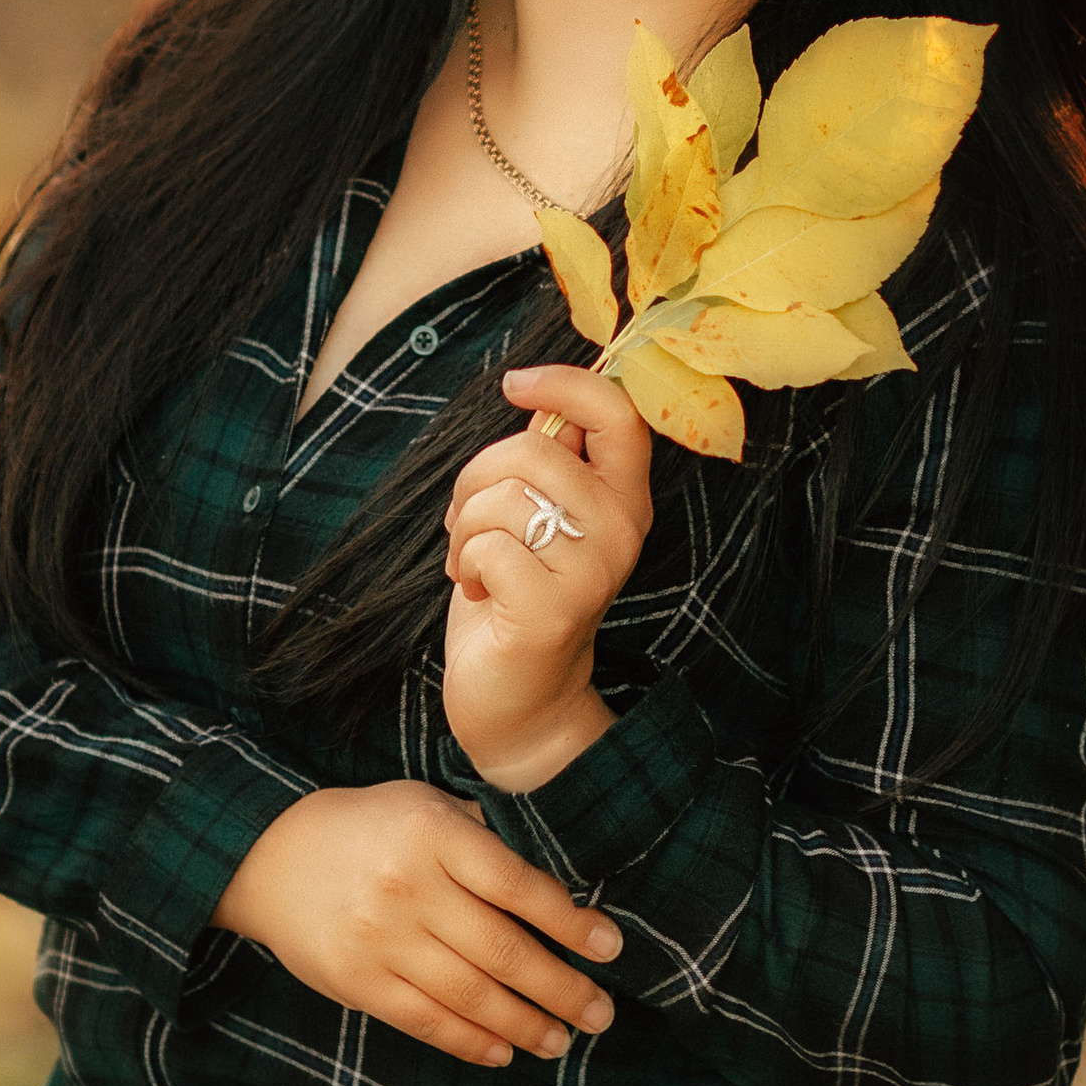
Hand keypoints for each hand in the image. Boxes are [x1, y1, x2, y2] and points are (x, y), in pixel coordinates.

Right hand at [211, 780, 620, 1069]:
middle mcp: (410, 888)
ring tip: (562, 1039)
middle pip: (503, 950)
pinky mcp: (357, 981)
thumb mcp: (425, 804)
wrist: (267, 856)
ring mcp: (380, 939)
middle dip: (563, 988)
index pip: (519, 886)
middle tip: (602, 1014)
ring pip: (470, 994)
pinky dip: (470, 1040)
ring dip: (526, 1024)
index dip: (571, 922)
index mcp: (435, 835)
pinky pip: (425, 1020)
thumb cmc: (368, 828)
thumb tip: (559, 877)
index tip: (610, 947)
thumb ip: (484, 835)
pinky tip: (505, 1051)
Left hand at [440, 364, 652, 791]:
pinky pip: (487, 547)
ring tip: (473, 563)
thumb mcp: (536, 515)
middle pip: (534, 451)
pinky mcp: (553, 610)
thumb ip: (546, 459)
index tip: (515, 384)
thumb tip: (538, 394)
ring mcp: (592, 572)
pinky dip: (461, 565)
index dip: (565, 384)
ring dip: (464, 529)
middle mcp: (621, 532)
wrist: (520, 701)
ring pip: (503, 499)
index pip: (619, 415)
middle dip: (476, 478)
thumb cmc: (514, 595)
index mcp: (623, 499)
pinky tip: (475, 591)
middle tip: (469, 521)